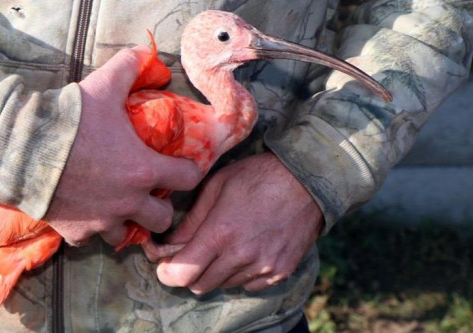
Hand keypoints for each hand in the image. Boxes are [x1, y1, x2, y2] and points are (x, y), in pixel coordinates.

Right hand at [45, 47, 201, 246]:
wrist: (22, 149)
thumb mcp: (103, 86)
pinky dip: (89, 228)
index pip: (188, 180)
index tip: (181, 167)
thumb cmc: (69, 120)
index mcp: (145, 170)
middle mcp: (129, 202)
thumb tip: (144, 53)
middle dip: (160, 208)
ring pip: (126, 236)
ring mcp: (102, 221)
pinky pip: (89, 238)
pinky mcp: (76, 232)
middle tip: (148, 193)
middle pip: (163, 220)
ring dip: (125, 222)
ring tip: (116, 207)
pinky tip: (82, 213)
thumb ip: (128, 67)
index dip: (189, 172)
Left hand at [149, 153, 321, 293]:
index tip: (165, 264)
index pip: (181, 274)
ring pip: (224, 285)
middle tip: (192, 254)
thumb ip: (191, 219)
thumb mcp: (216, 186)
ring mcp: (263, 267)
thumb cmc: (257, 176)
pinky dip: (241, 274)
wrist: (307, 181)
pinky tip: (246, 250)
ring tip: (224, 246)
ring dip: (216, 272)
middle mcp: (241, 256)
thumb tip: (170, 243)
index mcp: (220, 233)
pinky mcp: (280, 271)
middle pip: (200, 285)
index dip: (167, 272)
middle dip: (190, 272)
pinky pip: (249, 285)